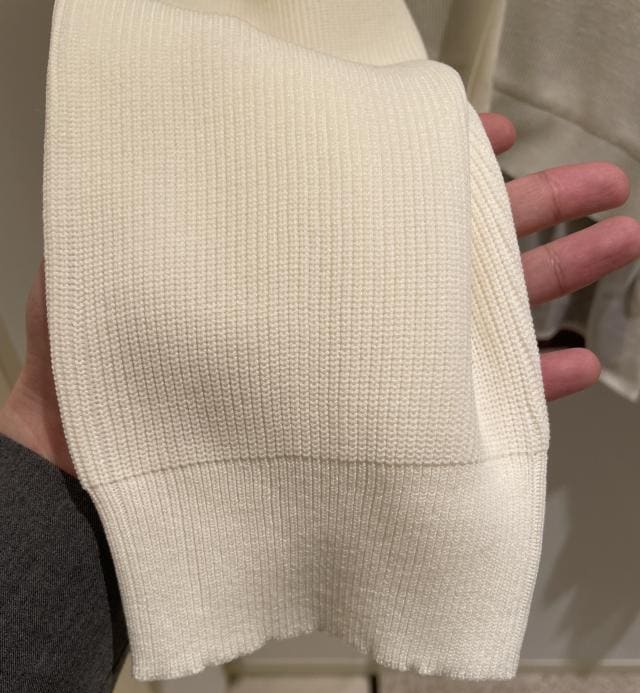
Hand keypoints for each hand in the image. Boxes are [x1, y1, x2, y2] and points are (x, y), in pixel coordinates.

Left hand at [2, 116, 638, 474]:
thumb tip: (180, 145)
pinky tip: (579, 362)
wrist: (105, 503)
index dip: (441, 166)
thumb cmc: (103, 391)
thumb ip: (153, 212)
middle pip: (452, 254)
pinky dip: (532, 391)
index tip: (493, 134)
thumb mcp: (112, 274)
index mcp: (297, 270)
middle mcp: (343, 320)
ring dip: (558, 282)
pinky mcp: (386, 442)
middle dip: (534, 215)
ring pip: (482, 323)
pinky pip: (475, 416)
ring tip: (623, 244)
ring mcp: (370, 381)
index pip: (381, 201)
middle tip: (603, 187)